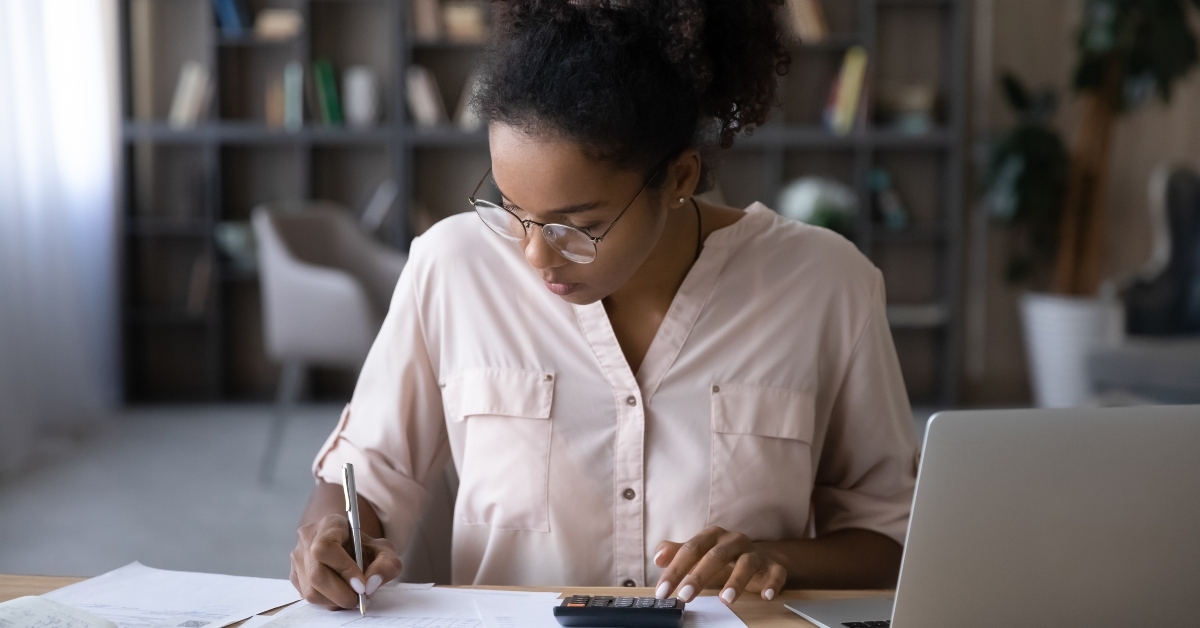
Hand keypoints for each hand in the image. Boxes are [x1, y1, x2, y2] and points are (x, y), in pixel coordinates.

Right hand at [290, 513, 402, 609]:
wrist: (352, 549)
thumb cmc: (366, 549)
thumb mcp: (385, 552)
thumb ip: (386, 565)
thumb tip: (370, 584)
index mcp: (329, 525)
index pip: (326, 547)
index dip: (343, 569)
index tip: (361, 585)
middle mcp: (307, 538)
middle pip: (316, 574)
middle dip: (341, 593)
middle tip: (359, 599)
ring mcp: (297, 558)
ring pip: (310, 590)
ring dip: (335, 600)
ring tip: (352, 596)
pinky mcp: (294, 576)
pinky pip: (308, 597)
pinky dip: (328, 602)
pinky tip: (340, 594)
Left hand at [653, 526, 786, 604]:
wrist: (758, 557)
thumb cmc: (722, 557)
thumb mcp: (698, 554)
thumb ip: (677, 553)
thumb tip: (658, 557)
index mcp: (713, 536)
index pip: (691, 549)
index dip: (675, 570)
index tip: (662, 591)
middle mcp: (734, 540)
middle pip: (716, 555)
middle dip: (699, 576)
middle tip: (685, 596)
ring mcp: (755, 553)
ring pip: (747, 563)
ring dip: (736, 581)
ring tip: (726, 600)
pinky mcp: (773, 566)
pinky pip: (775, 573)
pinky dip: (772, 583)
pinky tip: (766, 596)